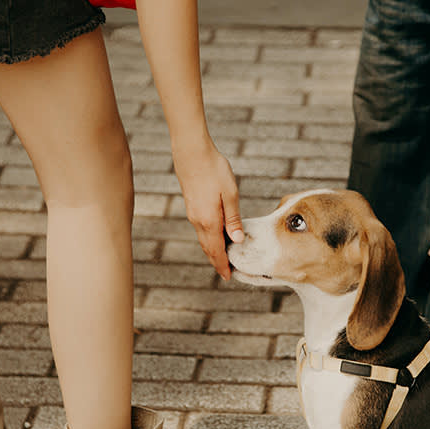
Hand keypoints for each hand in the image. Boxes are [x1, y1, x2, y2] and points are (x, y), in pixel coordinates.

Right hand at [173, 143, 243, 279]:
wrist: (191, 152)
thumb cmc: (214, 169)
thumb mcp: (230, 194)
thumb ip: (233, 219)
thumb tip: (238, 240)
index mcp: (209, 221)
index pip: (216, 251)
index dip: (223, 265)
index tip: (228, 276)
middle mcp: (198, 221)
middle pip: (208, 248)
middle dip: (217, 262)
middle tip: (226, 273)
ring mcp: (193, 214)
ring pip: (204, 239)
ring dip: (213, 251)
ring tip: (223, 259)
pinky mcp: (192, 206)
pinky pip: (201, 229)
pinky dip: (208, 239)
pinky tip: (216, 237)